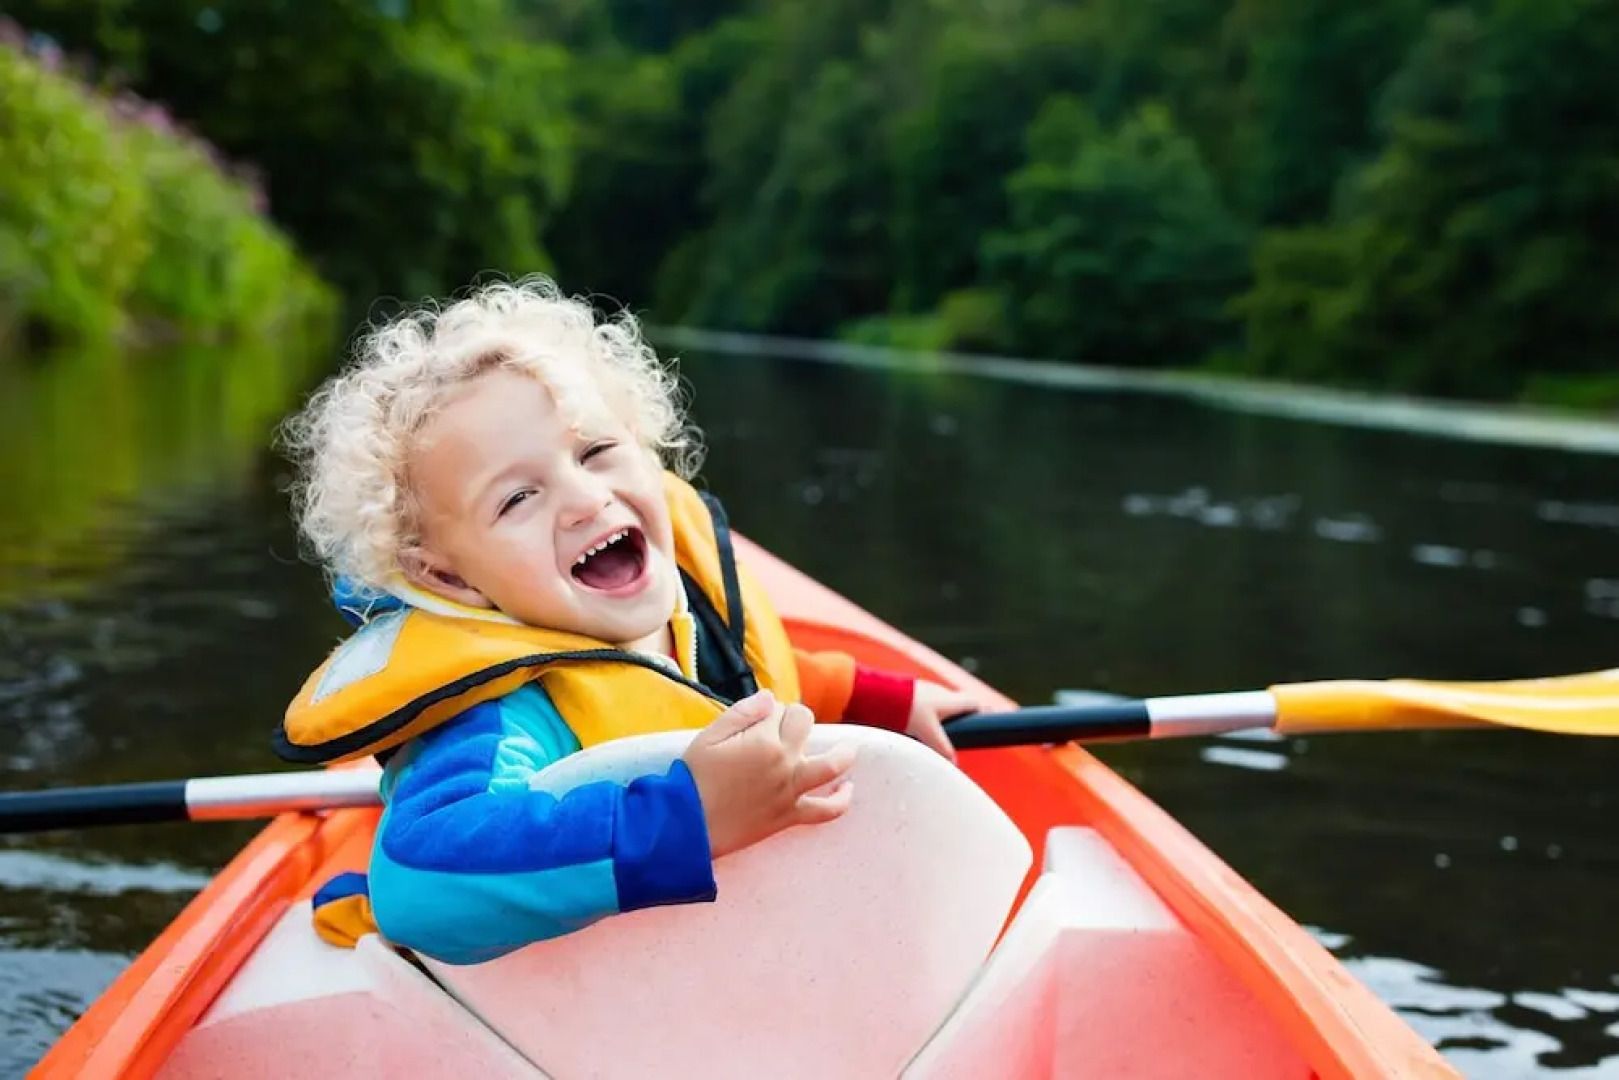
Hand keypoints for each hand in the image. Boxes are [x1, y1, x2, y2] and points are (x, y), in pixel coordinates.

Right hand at [683, 689, 858, 858]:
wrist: (688, 825)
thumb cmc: (694, 777)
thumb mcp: (710, 735)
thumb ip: (743, 712)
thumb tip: (771, 697)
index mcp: (764, 740)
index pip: (780, 710)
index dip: (770, 710)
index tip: (757, 718)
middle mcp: (784, 763)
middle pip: (804, 725)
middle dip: (795, 720)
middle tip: (780, 727)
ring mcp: (790, 790)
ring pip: (831, 765)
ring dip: (845, 754)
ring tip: (851, 749)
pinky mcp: (789, 816)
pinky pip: (826, 811)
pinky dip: (841, 801)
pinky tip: (848, 789)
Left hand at [905, 681, 986, 763]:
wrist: (879, 692)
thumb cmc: (906, 709)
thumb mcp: (928, 732)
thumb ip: (942, 747)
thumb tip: (954, 762)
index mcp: (950, 699)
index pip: (975, 703)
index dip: (983, 713)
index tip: (987, 721)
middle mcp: (940, 692)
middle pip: (958, 704)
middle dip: (961, 717)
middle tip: (962, 731)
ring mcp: (925, 690)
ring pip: (940, 704)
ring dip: (941, 716)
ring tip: (934, 733)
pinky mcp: (910, 692)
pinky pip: (924, 704)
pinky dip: (925, 715)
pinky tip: (914, 726)